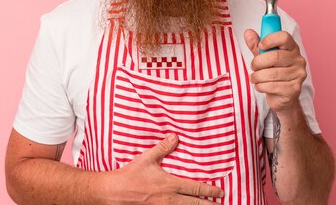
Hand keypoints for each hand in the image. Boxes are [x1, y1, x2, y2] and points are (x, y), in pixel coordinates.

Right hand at [106, 133, 223, 203]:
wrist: (115, 192)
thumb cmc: (131, 175)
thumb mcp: (147, 158)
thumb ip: (163, 148)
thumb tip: (175, 137)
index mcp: (170, 185)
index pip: (196, 188)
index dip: (210, 191)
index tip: (221, 192)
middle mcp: (170, 199)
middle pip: (195, 204)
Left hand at [244, 29, 306, 114]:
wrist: (282, 97)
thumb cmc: (273, 73)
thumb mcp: (263, 57)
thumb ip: (256, 45)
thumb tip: (248, 32)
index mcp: (292, 48)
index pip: (284, 37)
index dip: (270, 39)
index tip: (260, 45)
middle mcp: (298, 60)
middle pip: (275, 56)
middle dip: (258, 62)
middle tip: (253, 67)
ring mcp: (298, 75)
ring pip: (271, 73)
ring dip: (257, 76)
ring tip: (255, 78)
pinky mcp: (294, 89)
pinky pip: (271, 86)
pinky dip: (260, 86)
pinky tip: (260, 86)